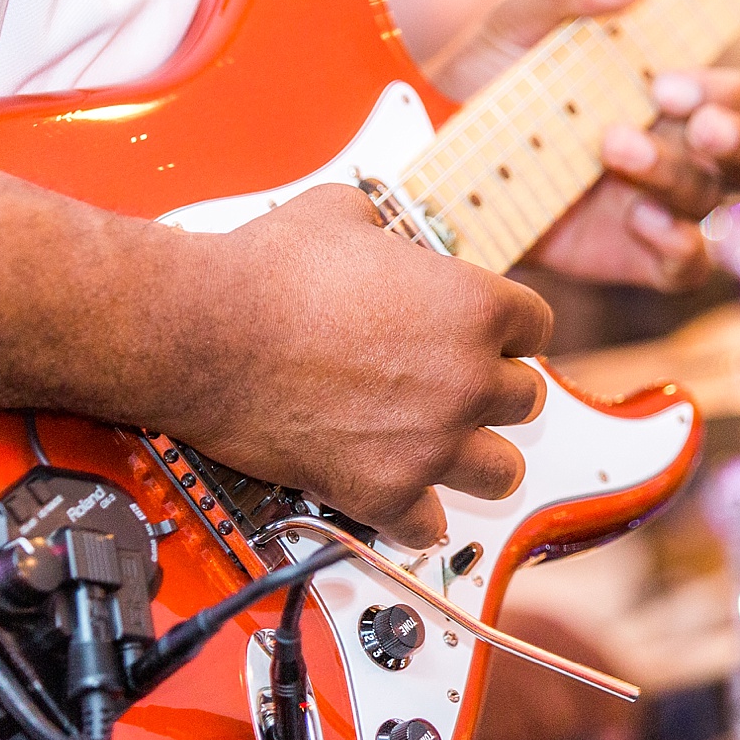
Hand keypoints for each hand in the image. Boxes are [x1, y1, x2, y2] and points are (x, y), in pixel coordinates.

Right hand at [167, 184, 553, 548]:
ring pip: (502, 472)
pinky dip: (415, 515)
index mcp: (473, 306)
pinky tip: (399, 495)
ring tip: (447, 446)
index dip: (508, 330)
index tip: (488, 338)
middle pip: (526, 399)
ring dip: (478, 458)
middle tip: (454, 385)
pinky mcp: (383, 492)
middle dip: (492, 390)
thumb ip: (386, 230)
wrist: (202, 331)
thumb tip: (381, 234)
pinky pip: (429, 526)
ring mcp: (430, 442)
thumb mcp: (342, 213)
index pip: (537, 327)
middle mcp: (466, 379)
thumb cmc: (265, 273)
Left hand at [428, 0, 739, 291]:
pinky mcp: (629, 254)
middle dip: (737, 136)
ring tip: (611, 146)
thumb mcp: (520, 19)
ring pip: (711, 200)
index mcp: (672, 92)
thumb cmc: (487, 75)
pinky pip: (687, 264)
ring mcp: (656, 204)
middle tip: (677, 112)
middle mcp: (677, 149)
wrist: (427, 148)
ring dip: (674, 172)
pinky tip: (638, 219)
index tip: (671, 78)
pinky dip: (678, 245)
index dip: (736, 93)